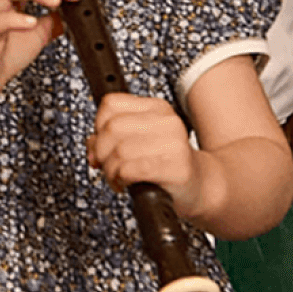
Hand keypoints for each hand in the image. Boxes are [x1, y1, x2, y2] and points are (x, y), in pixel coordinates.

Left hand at [88, 93, 201, 208]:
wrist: (201, 187)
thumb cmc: (166, 165)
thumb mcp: (139, 144)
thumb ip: (110, 139)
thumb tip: (91, 147)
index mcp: (157, 108)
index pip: (111, 104)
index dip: (98, 126)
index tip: (103, 144)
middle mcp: (167, 121)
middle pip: (111, 128)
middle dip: (101, 152)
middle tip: (107, 166)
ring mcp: (174, 143)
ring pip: (119, 151)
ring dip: (110, 170)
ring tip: (118, 178)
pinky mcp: (176, 167)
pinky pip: (131, 169)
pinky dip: (121, 179)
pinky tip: (126, 184)